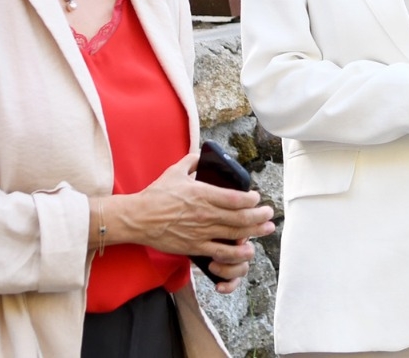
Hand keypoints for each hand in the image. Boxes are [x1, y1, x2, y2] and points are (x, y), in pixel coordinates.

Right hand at [94, 153, 274, 292]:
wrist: (138, 218)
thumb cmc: (156, 195)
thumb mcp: (175, 172)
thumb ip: (191, 161)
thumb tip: (201, 154)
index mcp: (203, 194)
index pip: (235, 197)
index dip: (251, 199)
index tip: (256, 197)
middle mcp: (206, 214)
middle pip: (241, 217)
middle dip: (260, 216)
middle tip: (270, 213)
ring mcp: (202, 232)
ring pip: (235, 234)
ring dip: (255, 232)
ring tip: (266, 229)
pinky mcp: (195, 247)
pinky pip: (220, 252)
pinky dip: (236, 253)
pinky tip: (247, 251)